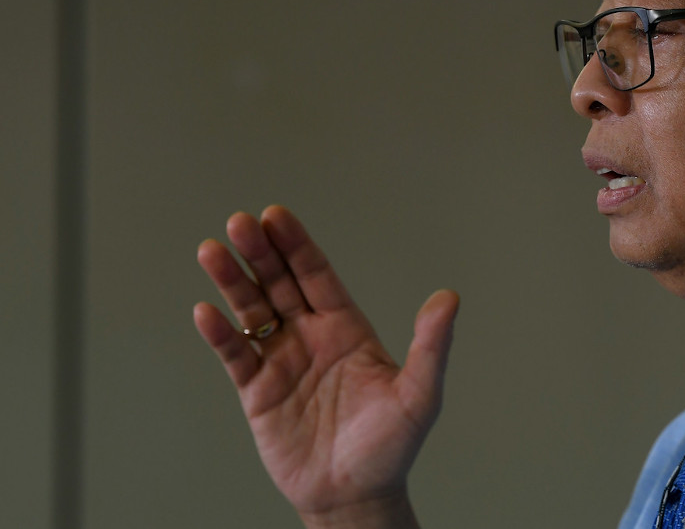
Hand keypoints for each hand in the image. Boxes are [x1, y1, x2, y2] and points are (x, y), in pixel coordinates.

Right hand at [193, 206, 458, 526]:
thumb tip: (449, 297)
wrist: (355, 497)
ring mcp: (282, 361)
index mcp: (347, 327)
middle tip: (240, 222)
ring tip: (211, 251)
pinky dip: (220, 335)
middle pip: (280, 283)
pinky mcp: (258, 392)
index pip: (317, 274)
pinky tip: (206, 313)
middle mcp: (311, 336)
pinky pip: (236, 356)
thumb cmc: (392, 446)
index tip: (275, 215)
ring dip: (232, 282)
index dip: (296, 245)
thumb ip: (431, 346)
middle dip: (261, 252)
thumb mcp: (420, 395)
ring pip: (252, 311)